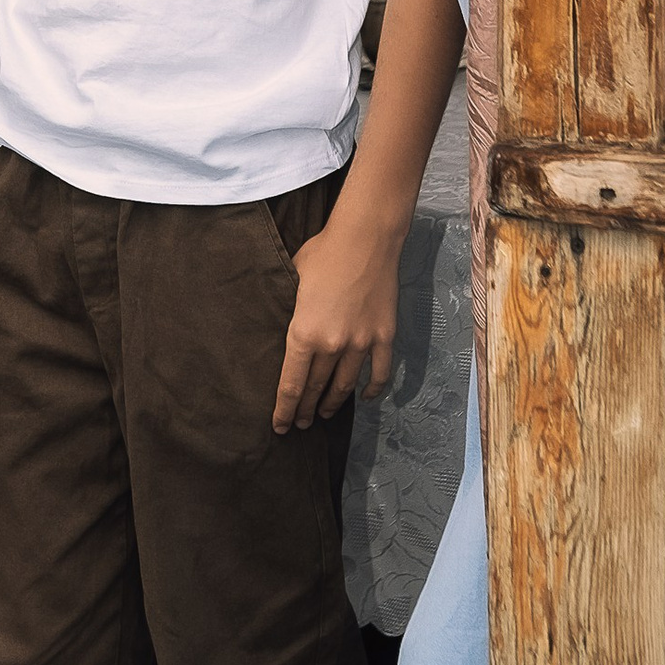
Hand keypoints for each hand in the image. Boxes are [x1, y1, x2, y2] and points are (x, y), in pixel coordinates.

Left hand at [272, 202, 403, 432]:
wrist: (365, 238)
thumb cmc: (324, 252)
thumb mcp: (294, 279)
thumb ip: (292, 310)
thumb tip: (287, 325)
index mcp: (304, 333)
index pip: (291, 384)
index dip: (284, 409)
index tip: (280, 426)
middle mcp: (332, 345)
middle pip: (316, 389)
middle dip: (305, 410)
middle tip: (300, 424)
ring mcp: (361, 344)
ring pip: (344, 386)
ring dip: (333, 404)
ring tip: (324, 414)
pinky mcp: (384, 337)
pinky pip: (379, 374)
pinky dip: (372, 390)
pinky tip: (364, 398)